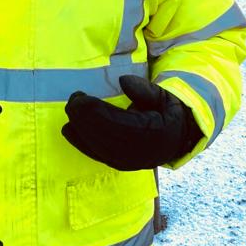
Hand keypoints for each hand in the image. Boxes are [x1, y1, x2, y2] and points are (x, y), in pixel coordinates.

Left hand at [61, 75, 201, 170]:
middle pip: (106, 137)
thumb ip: (146, 90)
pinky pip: (97, 155)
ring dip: (80, 129)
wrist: (176, 139)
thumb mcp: (164, 97)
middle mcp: (141, 153)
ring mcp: (130, 162)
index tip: (82, 98)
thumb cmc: (167, 113)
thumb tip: (124, 81)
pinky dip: (81, 142)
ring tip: (71, 109)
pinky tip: (69, 129)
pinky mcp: (119, 164)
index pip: (120, 124)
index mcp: (155, 134)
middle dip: (84, 118)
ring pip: (98, 148)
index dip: (97, 112)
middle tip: (73, 100)